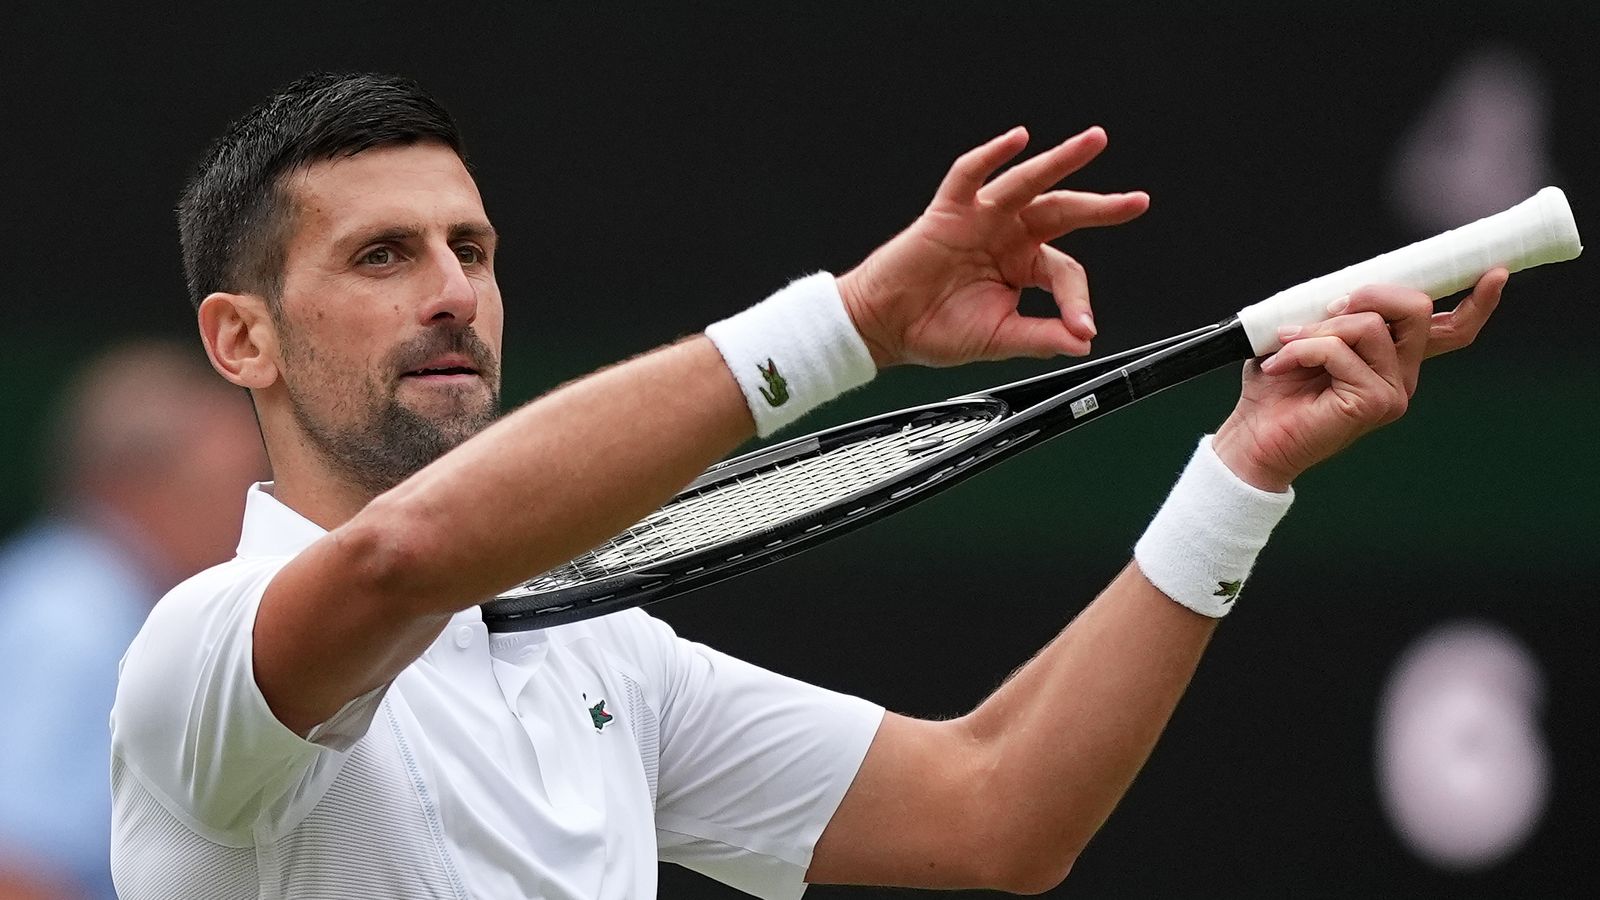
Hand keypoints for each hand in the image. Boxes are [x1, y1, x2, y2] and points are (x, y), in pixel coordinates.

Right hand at [836, 126, 1148, 367]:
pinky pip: (972, 175)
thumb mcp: (1000, 338)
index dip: (1077, 300)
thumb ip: (1041, 337)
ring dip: (1061, 160)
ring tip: (1093, 142)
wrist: (885, 326)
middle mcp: (1008, 235)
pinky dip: (993, 155)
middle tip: (1136, 201)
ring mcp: (981, 219)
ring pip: (1027, 182)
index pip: (1065, 272)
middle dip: (1102, 206)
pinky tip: (1017, 140)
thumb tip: (1083, 341)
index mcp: (1023, 265)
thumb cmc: (935, 329)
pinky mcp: (950, 211)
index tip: (1082, 327)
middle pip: (1063, 211)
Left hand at [1213, 269, 1507, 491]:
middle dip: (1368, 294)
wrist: (1253, 438)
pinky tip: (1279, 366)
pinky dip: (1302, 349)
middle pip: (1415, 310)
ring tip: (1286, 347)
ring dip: (1318, 328)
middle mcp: (1402, 374)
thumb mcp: (1305, 336)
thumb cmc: (1276, 388)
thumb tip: (1346, 293)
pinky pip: (1340, 351)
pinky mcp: (1375, 404)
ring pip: (1369, 325)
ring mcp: (1393, 392)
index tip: (1495, 274)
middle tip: (1328, 308)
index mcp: (1392, 357)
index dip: (1477, 302)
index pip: (1450, 329)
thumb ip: (1336, 315)